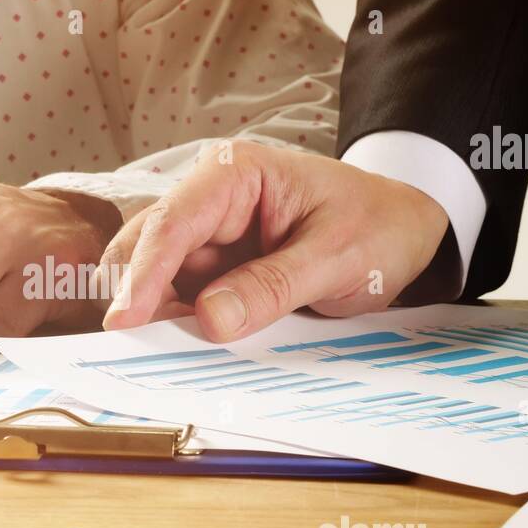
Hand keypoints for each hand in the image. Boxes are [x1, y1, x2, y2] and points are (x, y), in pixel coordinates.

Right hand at [100, 142, 450, 341]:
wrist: (404, 229)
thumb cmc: (377, 224)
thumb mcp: (337, 256)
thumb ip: (273, 286)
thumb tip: (210, 319)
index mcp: (235, 173)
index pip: (173, 222)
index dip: (142, 273)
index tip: (123, 320)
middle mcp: (208, 200)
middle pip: (147, 248)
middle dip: (136, 295)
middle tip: (134, 348)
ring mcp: (207, 237)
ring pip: (155, 278)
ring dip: (154, 316)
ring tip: (163, 354)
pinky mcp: (213, 270)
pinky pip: (182, 299)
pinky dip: (176, 325)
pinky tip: (181, 349)